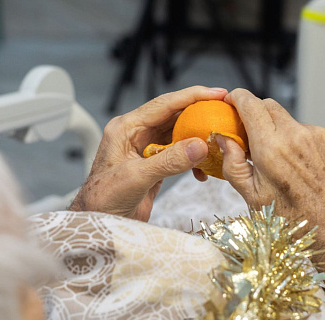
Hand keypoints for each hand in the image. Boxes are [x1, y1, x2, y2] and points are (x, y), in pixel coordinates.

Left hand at [69, 86, 227, 220]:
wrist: (99, 222)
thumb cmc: (104, 199)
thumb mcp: (136, 177)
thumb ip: (168, 161)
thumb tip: (199, 145)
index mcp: (126, 128)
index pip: (163, 104)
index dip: (192, 96)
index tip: (217, 93)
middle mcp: (136, 134)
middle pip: (173, 117)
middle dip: (199, 115)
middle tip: (225, 114)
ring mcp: (145, 150)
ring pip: (178, 136)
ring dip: (198, 140)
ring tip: (218, 142)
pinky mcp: (153, 166)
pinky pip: (178, 155)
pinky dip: (192, 160)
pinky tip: (202, 170)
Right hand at [218, 88, 324, 259]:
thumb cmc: (294, 221)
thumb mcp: (253, 198)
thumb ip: (233, 164)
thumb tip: (223, 139)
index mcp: (272, 150)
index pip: (250, 105)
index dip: (237, 98)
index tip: (230, 100)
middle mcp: (297, 136)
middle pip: (269, 106)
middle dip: (255, 115)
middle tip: (249, 136)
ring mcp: (319, 136)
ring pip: (289, 120)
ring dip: (278, 132)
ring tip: (281, 163)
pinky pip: (308, 131)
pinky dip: (298, 142)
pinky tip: (301, 167)